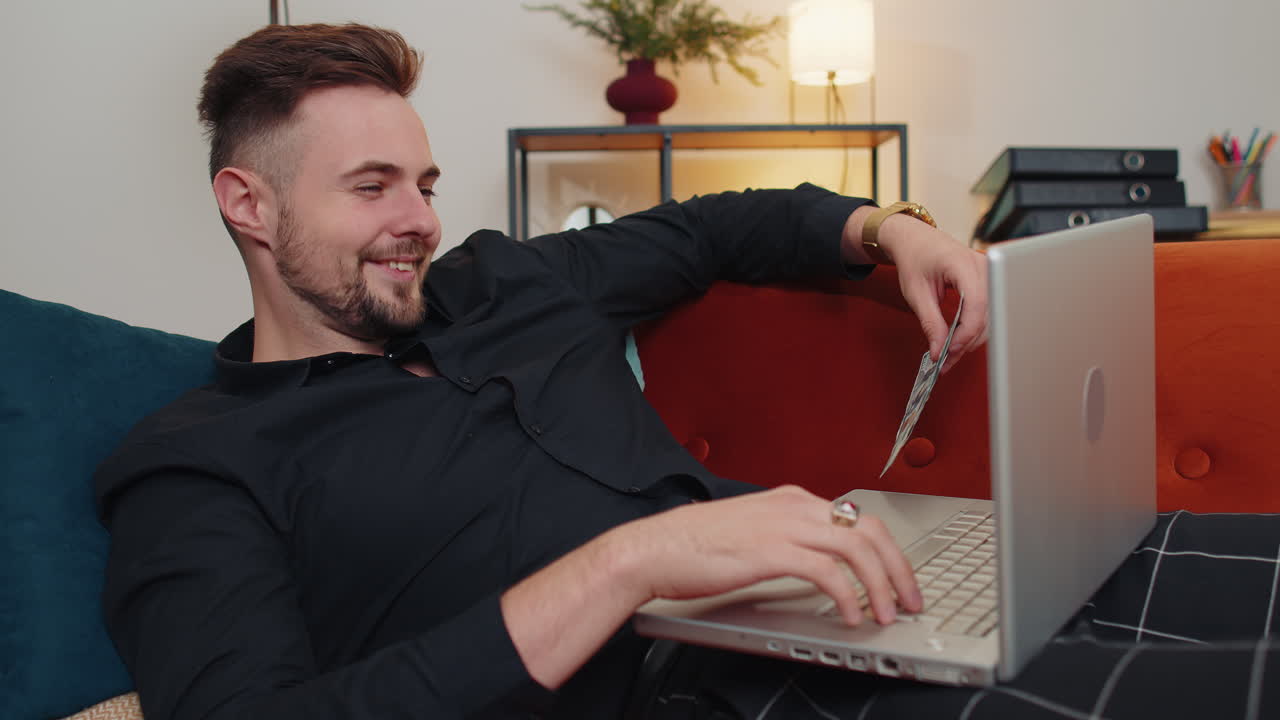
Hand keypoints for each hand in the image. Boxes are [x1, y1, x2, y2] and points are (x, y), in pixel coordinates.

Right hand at [615, 485, 921, 625]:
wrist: (654, 548)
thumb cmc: (694, 547)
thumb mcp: (753, 534)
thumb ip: (788, 541)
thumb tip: (821, 567)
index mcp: (792, 499)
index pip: (858, 517)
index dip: (888, 551)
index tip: (900, 579)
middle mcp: (794, 505)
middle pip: (869, 528)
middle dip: (899, 567)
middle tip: (910, 599)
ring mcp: (783, 525)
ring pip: (856, 547)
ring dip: (880, 584)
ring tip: (887, 614)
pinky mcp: (771, 550)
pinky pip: (827, 572)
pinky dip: (847, 596)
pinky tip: (850, 615)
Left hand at [876, 215, 987, 373]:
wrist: (916, 239)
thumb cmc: (914, 258)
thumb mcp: (916, 293)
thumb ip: (930, 322)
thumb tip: (938, 350)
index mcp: (963, 264)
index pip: (977, 304)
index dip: (965, 332)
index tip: (949, 351)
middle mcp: (983, 266)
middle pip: (987, 314)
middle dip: (966, 341)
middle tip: (945, 361)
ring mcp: (989, 273)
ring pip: (990, 317)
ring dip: (969, 339)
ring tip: (947, 355)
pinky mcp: (988, 282)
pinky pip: (986, 311)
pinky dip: (971, 329)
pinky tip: (956, 341)